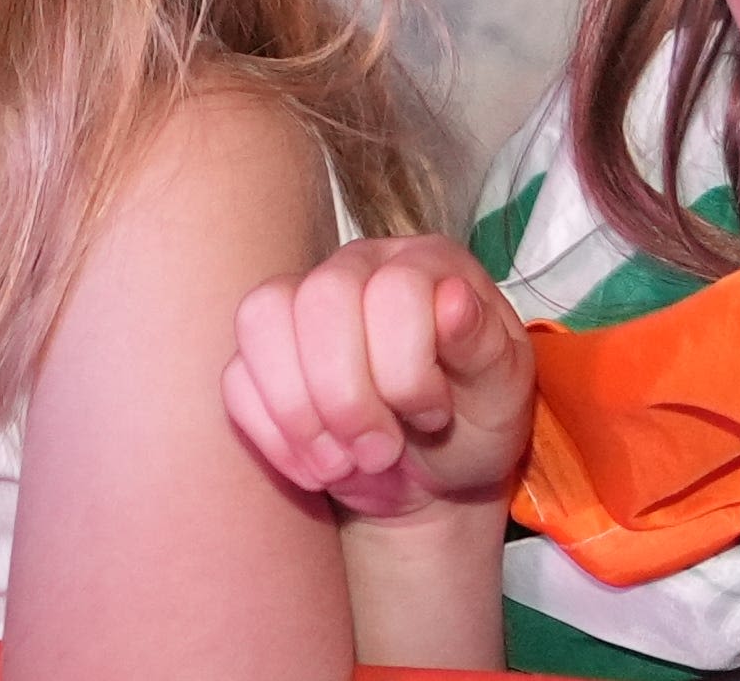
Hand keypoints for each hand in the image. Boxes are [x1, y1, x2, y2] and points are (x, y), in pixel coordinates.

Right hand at [220, 235, 532, 521]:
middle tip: (382, 453)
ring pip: (262, 321)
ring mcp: (303, 305)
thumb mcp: (504, 393)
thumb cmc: (476, 422)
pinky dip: (275, 437)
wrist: (435, 476)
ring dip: (301, 413)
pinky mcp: (263, 357)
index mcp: (426, 262)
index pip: (393, 288)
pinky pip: (235, 378)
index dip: (407, 368)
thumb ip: (485, 345)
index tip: (433, 415)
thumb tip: (453, 299)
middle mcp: (358, 266)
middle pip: (320, 298)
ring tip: (345, 465)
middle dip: (348, 396)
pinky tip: (319, 468)